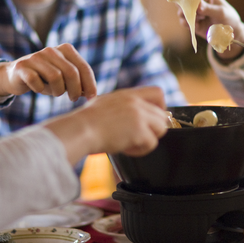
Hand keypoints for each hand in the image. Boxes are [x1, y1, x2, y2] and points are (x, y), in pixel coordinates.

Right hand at [0, 44, 96, 100]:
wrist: (15, 76)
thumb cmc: (45, 79)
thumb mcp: (64, 79)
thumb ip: (78, 83)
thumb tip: (92, 94)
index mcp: (65, 49)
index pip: (83, 67)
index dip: (90, 84)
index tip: (92, 97)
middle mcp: (51, 50)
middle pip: (71, 73)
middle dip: (75, 90)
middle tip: (73, 99)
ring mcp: (36, 57)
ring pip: (55, 77)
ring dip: (58, 91)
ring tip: (55, 92)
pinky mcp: (22, 66)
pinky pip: (37, 82)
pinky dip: (40, 89)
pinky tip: (38, 89)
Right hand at [43, 87, 167, 162]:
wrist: (80, 130)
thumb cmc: (86, 122)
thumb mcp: (105, 104)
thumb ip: (121, 105)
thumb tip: (130, 116)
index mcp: (128, 94)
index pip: (158, 92)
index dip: (160, 107)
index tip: (152, 119)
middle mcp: (136, 102)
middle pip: (162, 115)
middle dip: (153, 129)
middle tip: (137, 137)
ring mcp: (139, 116)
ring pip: (161, 129)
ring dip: (148, 140)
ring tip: (130, 143)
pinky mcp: (139, 130)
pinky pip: (152, 143)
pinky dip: (140, 150)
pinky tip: (126, 149)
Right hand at [186, 0, 243, 59]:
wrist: (229, 32)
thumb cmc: (228, 17)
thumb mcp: (221, 12)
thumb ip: (209, 8)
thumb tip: (197, 5)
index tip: (185, 2)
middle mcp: (197, 0)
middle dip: (184, 7)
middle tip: (192, 13)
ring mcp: (194, 11)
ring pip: (181, 11)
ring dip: (187, 17)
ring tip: (198, 20)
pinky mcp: (192, 21)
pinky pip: (183, 21)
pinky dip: (188, 24)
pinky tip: (197, 26)